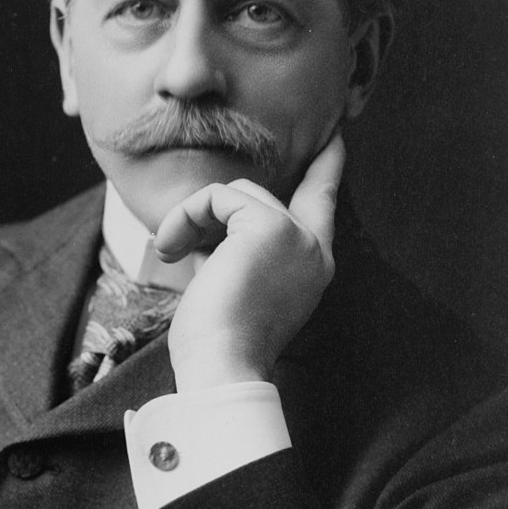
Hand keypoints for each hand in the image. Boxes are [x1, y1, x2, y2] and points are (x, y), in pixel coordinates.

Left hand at [154, 131, 344, 389]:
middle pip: (260, 198)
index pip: (321, 205)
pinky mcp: (269, 227)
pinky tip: (171, 250)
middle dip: (210, 213)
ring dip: (192, 221)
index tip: (335, 140)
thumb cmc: (217, 344)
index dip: (326, 170)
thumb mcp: (233, 288)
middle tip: (172, 245)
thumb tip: (207, 231)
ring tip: (171, 257)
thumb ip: (236, 253)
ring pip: (236, 194)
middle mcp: (313, 250)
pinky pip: (218, 196)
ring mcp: (296, 236)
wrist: (222, 367)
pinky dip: (187, 217)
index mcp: (312, 269)